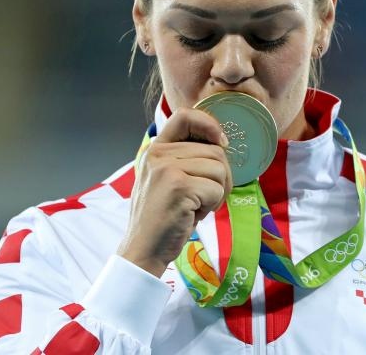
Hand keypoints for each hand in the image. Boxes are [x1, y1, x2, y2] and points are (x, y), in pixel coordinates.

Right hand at [116, 108, 232, 277]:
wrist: (144, 249)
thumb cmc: (162, 218)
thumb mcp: (165, 179)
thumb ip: (184, 159)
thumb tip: (222, 143)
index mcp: (155, 149)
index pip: (184, 116)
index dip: (209, 124)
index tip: (220, 142)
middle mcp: (158, 154)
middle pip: (214, 150)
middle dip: (221, 176)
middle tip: (204, 197)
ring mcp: (167, 169)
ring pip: (219, 169)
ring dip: (217, 192)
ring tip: (196, 206)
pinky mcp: (179, 187)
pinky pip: (216, 188)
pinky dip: (212, 204)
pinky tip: (194, 214)